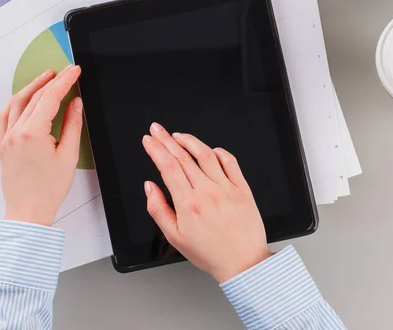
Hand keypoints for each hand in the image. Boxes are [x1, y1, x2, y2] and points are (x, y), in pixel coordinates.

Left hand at [0, 65, 83, 225]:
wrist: (28, 212)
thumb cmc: (49, 189)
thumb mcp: (68, 156)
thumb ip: (72, 125)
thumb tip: (75, 104)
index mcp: (33, 133)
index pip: (50, 98)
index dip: (65, 81)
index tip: (75, 70)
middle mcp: (16, 132)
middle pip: (35, 97)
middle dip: (52, 81)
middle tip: (66, 71)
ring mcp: (6, 137)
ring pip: (17, 102)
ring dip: (32, 87)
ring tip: (46, 77)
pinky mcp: (3, 144)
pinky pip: (6, 116)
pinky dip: (16, 102)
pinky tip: (24, 98)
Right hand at [142, 123, 271, 282]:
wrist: (243, 263)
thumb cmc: (210, 253)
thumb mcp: (175, 237)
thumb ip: (158, 209)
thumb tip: (150, 187)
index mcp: (189, 203)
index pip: (168, 167)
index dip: (156, 150)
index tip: (148, 141)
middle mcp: (207, 192)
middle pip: (183, 157)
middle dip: (166, 139)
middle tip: (157, 129)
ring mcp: (227, 188)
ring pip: (206, 154)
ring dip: (190, 141)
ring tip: (178, 135)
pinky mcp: (242, 189)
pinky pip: (230, 162)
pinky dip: (218, 152)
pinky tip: (210, 149)